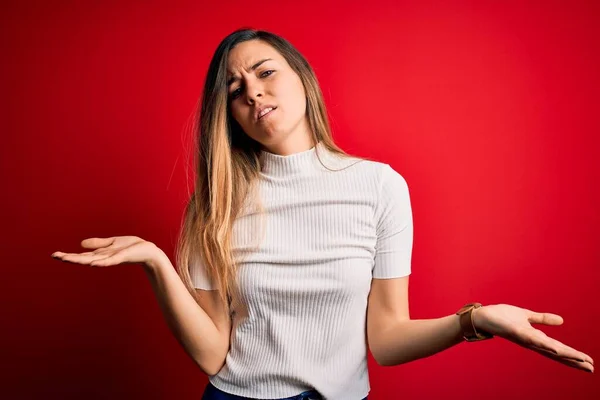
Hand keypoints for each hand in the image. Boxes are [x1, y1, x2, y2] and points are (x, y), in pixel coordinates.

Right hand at [51, 236, 165, 269]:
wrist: (148, 252)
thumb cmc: (132, 247)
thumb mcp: (112, 243)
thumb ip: (98, 244)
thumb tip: (81, 244)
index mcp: (101, 254)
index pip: (82, 255)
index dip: (69, 255)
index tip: (55, 255)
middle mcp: (104, 258)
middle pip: (83, 259)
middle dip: (70, 258)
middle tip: (55, 256)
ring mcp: (112, 259)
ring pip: (93, 260)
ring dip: (80, 260)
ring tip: (67, 259)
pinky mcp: (121, 257)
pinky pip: (109, 261)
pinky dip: (100, 262)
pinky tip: (91, 262)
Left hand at [473, 304, 593, 372]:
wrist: (483, 316)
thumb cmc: (502, 317)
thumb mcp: (526, 315)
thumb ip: (542, 319)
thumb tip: (562, 321)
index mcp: (536, 338)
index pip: (558, 349)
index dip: (573, 356)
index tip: (589, 363)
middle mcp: (532, 342)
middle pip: (557, 354)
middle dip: (574, 361)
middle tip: (592, 368)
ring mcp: (525, 339)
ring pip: (549, 349)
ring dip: (565, 355)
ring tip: (582, 361)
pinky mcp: (517, 333)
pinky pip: (533, 340)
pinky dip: (545, 344)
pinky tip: (556, 347)